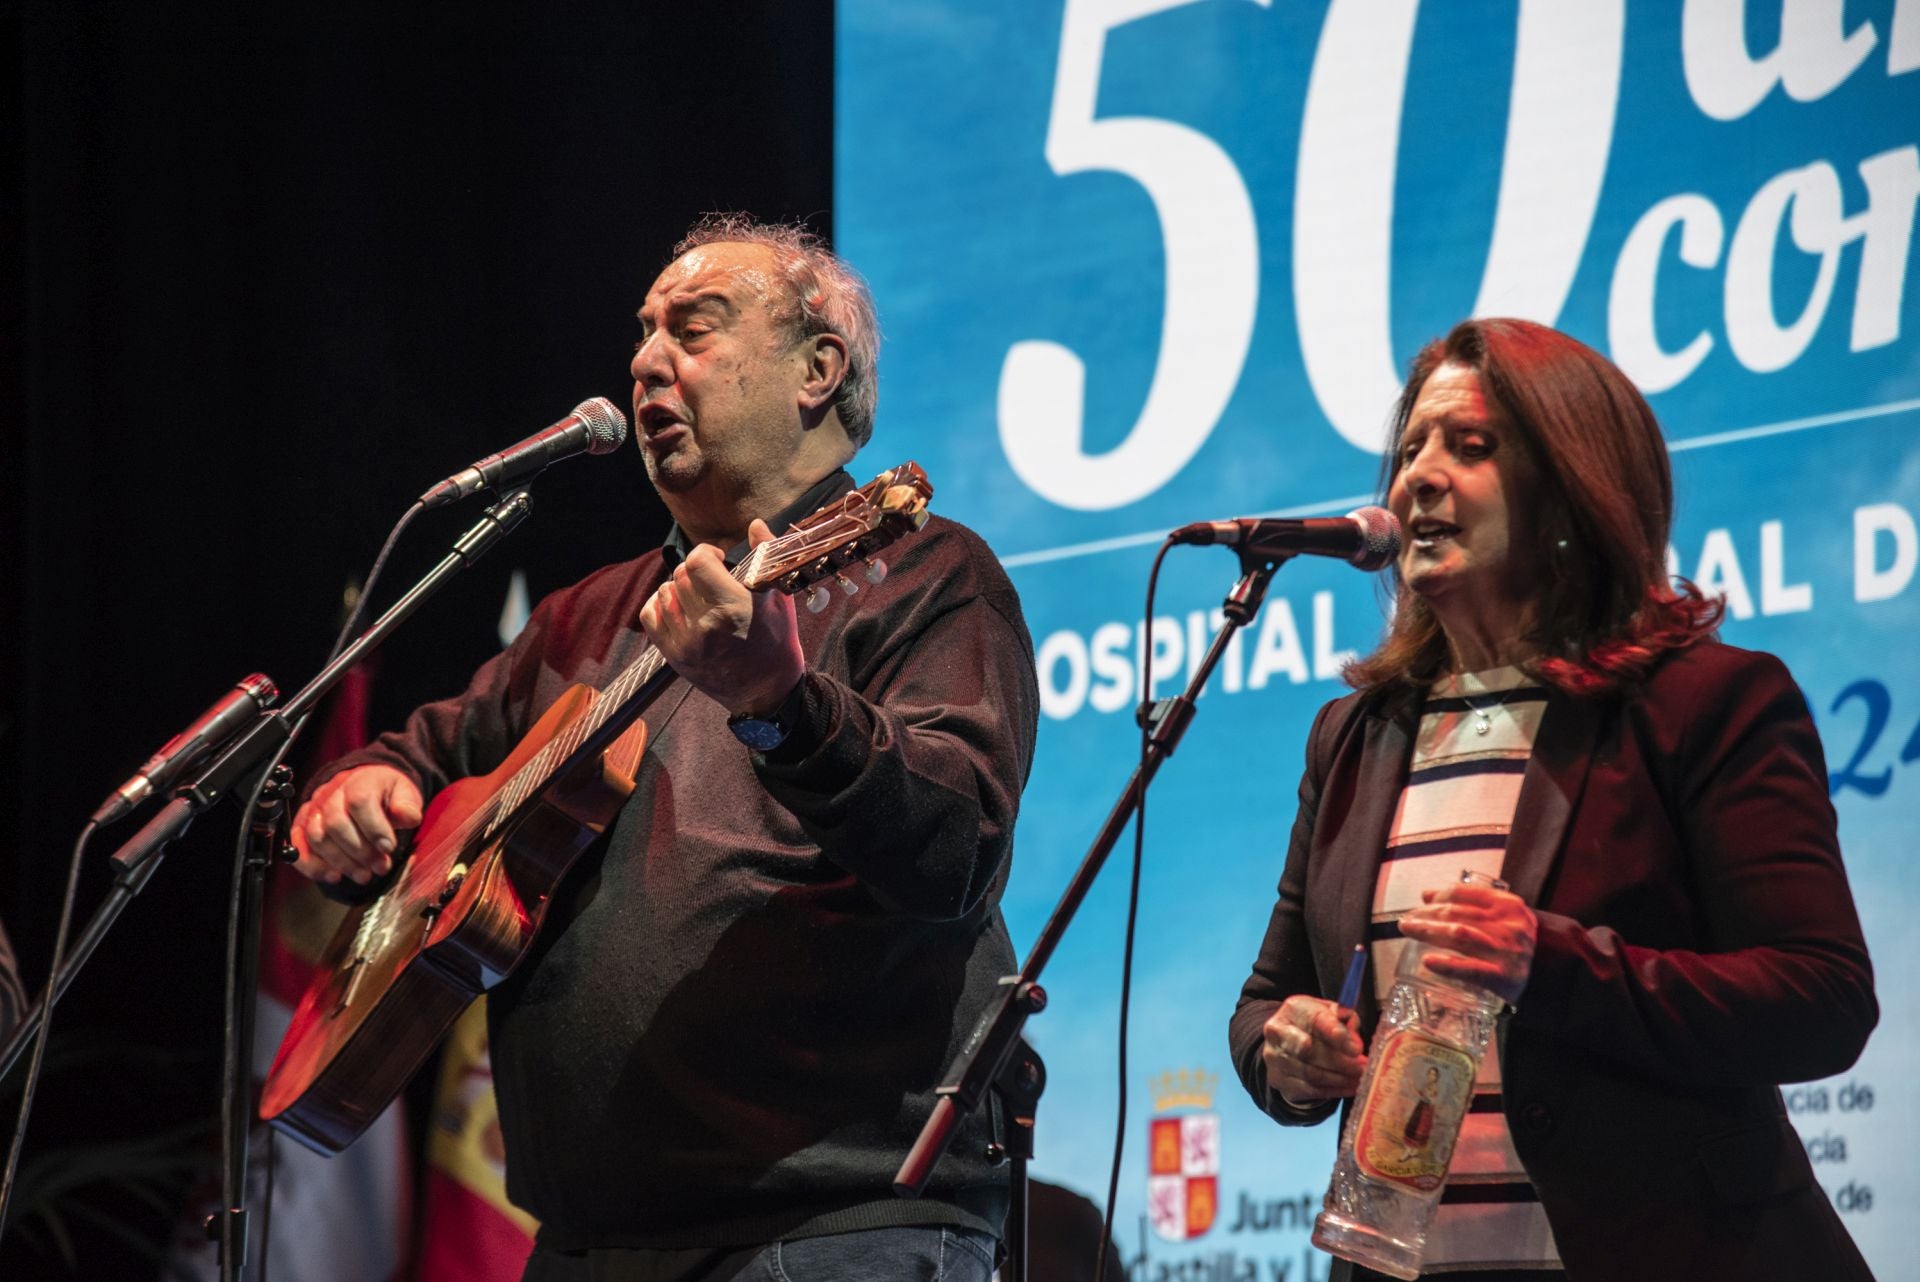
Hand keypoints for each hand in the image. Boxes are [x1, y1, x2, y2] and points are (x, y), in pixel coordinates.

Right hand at [288, 764, 422, 886]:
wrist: (365, 787)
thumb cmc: (385, 793)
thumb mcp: (405, 793)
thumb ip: (407, 805)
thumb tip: (408, 816)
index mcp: (359, 781)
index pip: (360, 801)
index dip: (374, 828)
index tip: (388, 847)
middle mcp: (332, 793)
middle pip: (336, 823)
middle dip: (360, 851)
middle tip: (379, 867)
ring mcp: (314, 808)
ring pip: (317, 837)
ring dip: (341, 862)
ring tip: (363, 875)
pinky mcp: (303, 824)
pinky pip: (297, 845)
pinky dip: (312, 865)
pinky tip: (334, 876)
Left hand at [638, 519, 805, 716]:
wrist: (767, 691)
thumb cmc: (777, 641)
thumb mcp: (778, 597)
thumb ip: (765, 555)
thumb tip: (754, 523)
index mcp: (734, 607)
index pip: (697, 561)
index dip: (706, 553)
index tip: (718, 559)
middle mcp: (707, 625)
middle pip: (681, 574)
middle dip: (695, 570)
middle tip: (711, 580)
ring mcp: (687, 643)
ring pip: (665, 592)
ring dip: (679, 587)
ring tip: (698, 596)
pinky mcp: (675, 656)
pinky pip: (650, 615)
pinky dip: (660, 605)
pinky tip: (678, 606)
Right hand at [1262, 994, 1365, 1106]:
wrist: (1286, 1041)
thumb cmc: (1314, 1025)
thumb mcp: (1330, 1012)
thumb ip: (1345, 1021)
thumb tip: (1355, 1043)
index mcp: (1293, 1009)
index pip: (1315, 1020)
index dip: (1337, 1036)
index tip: (1357, 1050)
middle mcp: (1278, 1032)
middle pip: (1311, 1051)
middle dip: (1341, 1062)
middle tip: (1363, 1068)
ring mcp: (1275, 1058)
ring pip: (1311, 1074)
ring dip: (1340, 1079)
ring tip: (1359, 1079)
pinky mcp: (1279, 1080)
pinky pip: (1310, 1089)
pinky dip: (1334, 1090)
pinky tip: (1349, 1087)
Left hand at [1397, 880, 1536, 1004]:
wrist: (1550, 974)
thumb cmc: (1515, 942)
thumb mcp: (1500, 916)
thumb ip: (1468, 903)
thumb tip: (1427, 895)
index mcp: (1508, 905)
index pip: (1463, 893)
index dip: (1438, 896)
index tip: (1421, 903)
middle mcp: (1508, 924)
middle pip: (1457, 913)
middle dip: (1426, 915)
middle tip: (1406, 921)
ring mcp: (1506, 951)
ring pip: (1459, 934)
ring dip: (1428, 931)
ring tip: (1408, 930)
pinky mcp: (1503, 977)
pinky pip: (1471, 969)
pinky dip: (1448, 965)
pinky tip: (1428, 961)